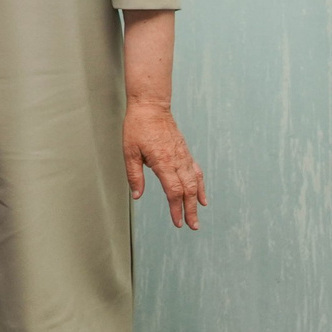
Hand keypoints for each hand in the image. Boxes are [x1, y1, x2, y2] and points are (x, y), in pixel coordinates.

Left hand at [123, 100, 206, 228]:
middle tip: (193, 226)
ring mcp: (183, 155)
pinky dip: (201, 184)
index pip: (173, 191)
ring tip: (198, 215)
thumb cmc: (137, 126)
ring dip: (197, 200)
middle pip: (188, 190)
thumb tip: (137, 196)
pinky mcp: (184, 151)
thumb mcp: (129, 152)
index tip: (177, 222)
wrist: (151, 105)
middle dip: (190, 210)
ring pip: (195, 181)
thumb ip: (134, 175)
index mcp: (162, 162)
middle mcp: (176, 160)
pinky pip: (196, 171)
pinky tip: (202, 195)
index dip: (176, 209)